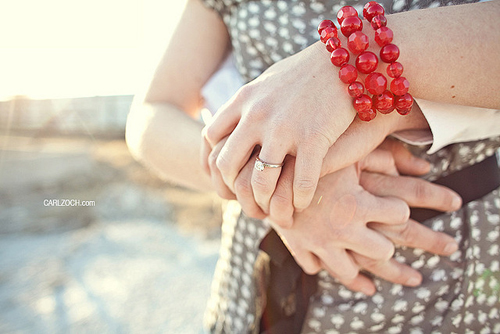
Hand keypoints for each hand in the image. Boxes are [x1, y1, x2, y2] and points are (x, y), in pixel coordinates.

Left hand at [202, 42, 356, 214]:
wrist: (346, 58)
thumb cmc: (307, 72)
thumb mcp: (268, 81)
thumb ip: (248, 101)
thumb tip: (234, 117)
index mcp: (243, 99)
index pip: (210, 137)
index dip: (212, 162)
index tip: (224, 176)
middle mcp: (257, 114)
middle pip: (227, 163)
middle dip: (232, 188)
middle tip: (245, 199)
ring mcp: (285, 128)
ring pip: (261, 179)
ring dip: (265, 201)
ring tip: (273, 209)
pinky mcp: (314, 138)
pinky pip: (301, 181)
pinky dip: (299, 199)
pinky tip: (302, 204)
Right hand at [269, 142, 460, 294]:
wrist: (262, 168)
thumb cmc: (310, 155)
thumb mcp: (348, 151)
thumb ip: (386, 156)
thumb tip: (427, 164)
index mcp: (356, 204)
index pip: (399, 214)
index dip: (402, 209)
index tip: (400, 206)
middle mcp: (341, 229)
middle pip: (382, 251)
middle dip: (388, 245)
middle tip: (388, 240)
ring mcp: (318, 243)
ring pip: (349, 272)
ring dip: (362, 270)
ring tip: (372, 272)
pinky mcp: (299, 247)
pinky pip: (316, 268)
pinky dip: (327, 269)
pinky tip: (335, 267)